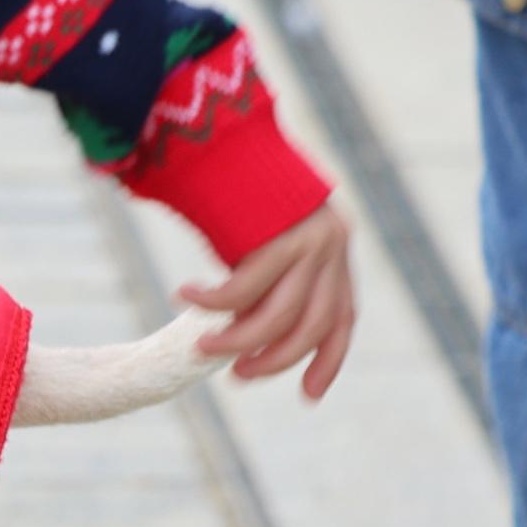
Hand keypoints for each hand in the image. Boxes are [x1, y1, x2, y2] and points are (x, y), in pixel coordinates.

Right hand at [178, 202, 356, 399]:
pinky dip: (212, 301)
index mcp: (335, 250)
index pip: (342, 318)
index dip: (326, 360)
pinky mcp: (279, 232)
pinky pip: (243, 287)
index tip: (307, 396)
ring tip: (202, 345)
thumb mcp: (262, 237)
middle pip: (311, 324)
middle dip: (272, 358)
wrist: (224, 129)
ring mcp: (311, 238)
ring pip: (279, 314)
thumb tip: (246, 332)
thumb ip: (271, 278)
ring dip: (237, 338)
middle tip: (235, 376)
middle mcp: (333, 244)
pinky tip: (184, 297)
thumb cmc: (230, 185)